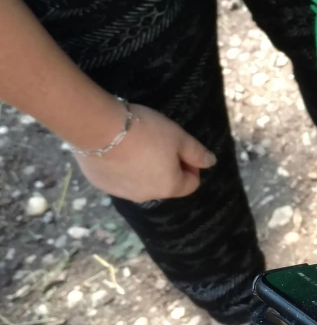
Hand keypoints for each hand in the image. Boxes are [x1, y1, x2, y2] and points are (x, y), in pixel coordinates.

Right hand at [76, 104, 215, 201]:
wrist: (98, 128)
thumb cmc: (145, 131)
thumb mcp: (178, 137)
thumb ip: (197, 153)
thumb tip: (211, 163)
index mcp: (169, 187)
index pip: (191, 184)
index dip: (191, 165)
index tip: (182, 147)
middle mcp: (146, 196)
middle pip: (165, 184)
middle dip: (167, 167)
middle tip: (158, 142)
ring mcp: (121, 193)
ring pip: (140, 182)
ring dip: (144, 168)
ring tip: (135, 144)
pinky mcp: (101, 185)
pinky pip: (119, 178)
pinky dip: (122, 168)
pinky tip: (116, 149)